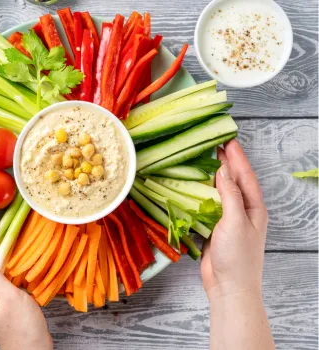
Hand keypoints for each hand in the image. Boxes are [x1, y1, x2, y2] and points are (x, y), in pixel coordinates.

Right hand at [201, 139, 268, 299]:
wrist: (229, 287)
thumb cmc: (237, 256)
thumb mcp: (235, 221)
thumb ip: (230, 195)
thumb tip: (223, 171)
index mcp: (253, 207)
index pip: (245, 176)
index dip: (237, 157)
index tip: (228, 140)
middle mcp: (243, 211)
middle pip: (234, 181)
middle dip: (227, 163)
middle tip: (215, 145)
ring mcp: (229, 220)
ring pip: (221, 193)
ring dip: (213, 177)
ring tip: (204, 161)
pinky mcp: (215, 229)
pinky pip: (208, 206)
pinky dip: (202, 195)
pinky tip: (194, 188)